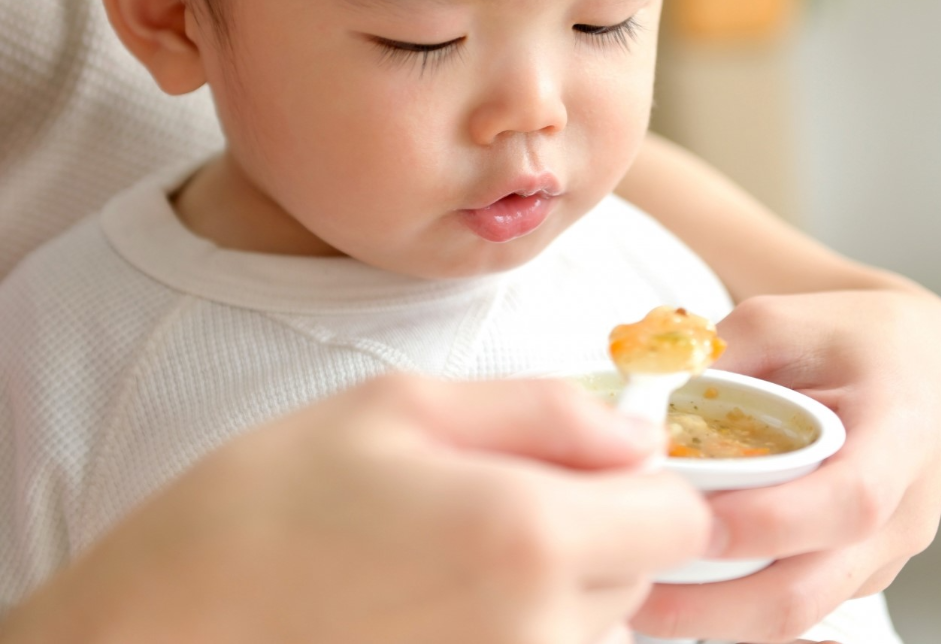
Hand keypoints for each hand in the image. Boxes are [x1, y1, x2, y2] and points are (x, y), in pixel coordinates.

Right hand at [1, 374, 709, 643]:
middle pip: (642, 569)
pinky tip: (440, 590)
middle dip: (601, 519)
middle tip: (501, 485)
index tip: (590, 456)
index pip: (680, 518)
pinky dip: (523, 617)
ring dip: (562, 573)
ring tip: (456, 539)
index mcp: (528, 534)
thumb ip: (543, 409)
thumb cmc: (280, 491)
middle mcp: (538, 631)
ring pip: (599, 619)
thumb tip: (635, 429)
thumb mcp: (406, 403)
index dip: (647, 477)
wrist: (176, 616)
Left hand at [631, 288, 940, 642]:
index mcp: (898, 433)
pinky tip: (674, 587)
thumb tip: (639, 399)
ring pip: (796, 612)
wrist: (916, 363)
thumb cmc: (851, 337)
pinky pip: (792, 604)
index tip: (695, 518)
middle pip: (811, 588)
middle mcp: (899, 510)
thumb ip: (716, 358)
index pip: (847, 500)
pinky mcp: (851, 570)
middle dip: (716, 603)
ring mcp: (878, 553)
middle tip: (636, 586)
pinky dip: (732, 607)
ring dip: (714, 614)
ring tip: (637, 595)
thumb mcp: (781, 321)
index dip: (769, 521)